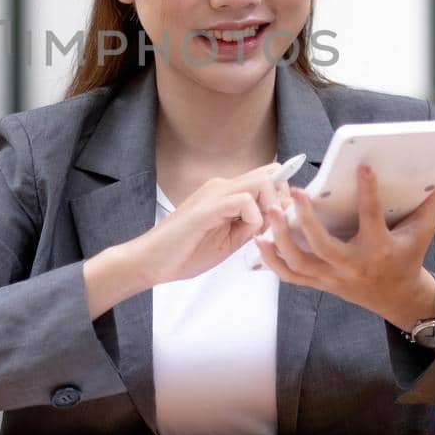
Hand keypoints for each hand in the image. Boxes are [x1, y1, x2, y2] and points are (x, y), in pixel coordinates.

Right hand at [127, 163, 286, 285]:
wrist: (152, 261)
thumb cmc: (186, 252)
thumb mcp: (229, 240)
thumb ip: (250, 226)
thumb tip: (275, 219)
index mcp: (226, 192)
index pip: (266, 177)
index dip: (282, 195)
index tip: (280, 220)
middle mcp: (221, 186)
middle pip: (269, 173)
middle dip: (282, 199)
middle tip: (274, 226)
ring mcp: (213, 194)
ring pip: (261, 182)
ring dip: (270, 208)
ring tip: (259, 232)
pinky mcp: (207, 208)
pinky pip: (244, 201)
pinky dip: (254, 218)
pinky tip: (246, 235)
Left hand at [254, 163, 434, 330]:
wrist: (397, 298)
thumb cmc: (407, 257)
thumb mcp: (422, 233)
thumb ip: (430, 205)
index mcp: (379, 249)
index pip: (372, 218)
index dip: (368, 192)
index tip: (362, 167)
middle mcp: (353, 265)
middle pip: (324, 247)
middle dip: (307, 221)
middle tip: (295, 193)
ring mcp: (332, 277)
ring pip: (301, 262)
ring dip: (281, 239)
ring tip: (271, 212)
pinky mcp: (319, 283)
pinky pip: (290, 276)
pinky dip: (272, 261)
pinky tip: (259, 240)